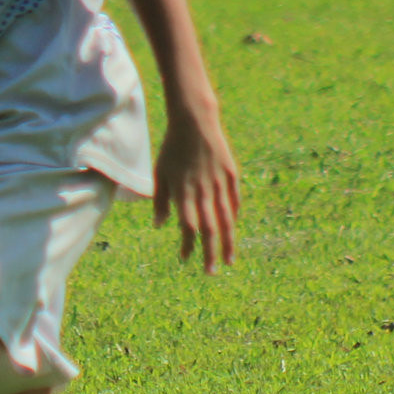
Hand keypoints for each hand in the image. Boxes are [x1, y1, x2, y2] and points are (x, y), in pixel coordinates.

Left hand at [154, 113, 241, 273]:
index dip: (188, 246)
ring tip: (230, 259)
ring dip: (228, 242)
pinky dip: (233, 214)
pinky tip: (232, 225)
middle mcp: (204, 191)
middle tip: (211, 272)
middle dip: (211, 253)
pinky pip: (234, 199)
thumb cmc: (172, 147)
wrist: (195, 121)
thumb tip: (160, 225)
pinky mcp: (231, 174)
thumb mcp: (160, 173)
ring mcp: (220, 183)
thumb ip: (161, 200)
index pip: (189, 228)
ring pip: (226, 219)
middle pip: (210, 229)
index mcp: (184, 193)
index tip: (186, 259)